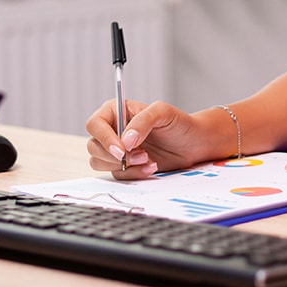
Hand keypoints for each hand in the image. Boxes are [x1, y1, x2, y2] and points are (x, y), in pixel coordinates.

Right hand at [85, 98, 205, 179]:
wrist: (193, 144)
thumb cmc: (178, 123)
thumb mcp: (162, 113)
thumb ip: (142, 121)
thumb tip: (125, 140)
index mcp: (115, 111)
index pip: (95, 124)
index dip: (104, 138)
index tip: (121, 150)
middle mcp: (112, 130)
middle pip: (93, 146)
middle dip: (115, 156)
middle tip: (141, 155)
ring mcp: (117, 149)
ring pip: (100, 163)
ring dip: (124, 166)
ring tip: (148, 160)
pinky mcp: (125, 166)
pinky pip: (118, 175)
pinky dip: (134, 174)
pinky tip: (151, 166)